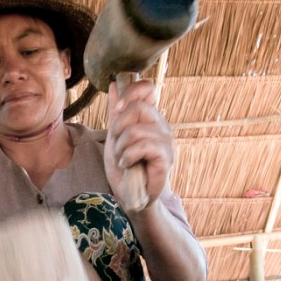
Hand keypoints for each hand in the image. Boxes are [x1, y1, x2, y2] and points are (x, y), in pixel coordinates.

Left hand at [103, 79, 174, 209]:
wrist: (131, 195)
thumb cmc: (126, 167)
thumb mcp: (115, 136)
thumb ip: (116, 111)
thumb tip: (114, 84)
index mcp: (151, 118)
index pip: (147, 88)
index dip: (130, 93)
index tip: (118, 109)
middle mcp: (162, 126)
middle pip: (138, 107)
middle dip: (118, 126)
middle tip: (117, 145)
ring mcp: (166, 141)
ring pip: (135, 129)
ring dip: (120, 147)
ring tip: (122, 159)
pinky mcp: (166, 157)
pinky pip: (143, 146)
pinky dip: (128, 156)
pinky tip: (127, 165)